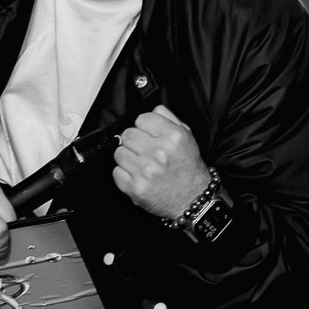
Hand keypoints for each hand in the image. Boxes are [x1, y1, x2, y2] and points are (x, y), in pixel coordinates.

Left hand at [110, 104, 209, 220]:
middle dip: (134, 140)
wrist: (192, 199)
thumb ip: (170, 119)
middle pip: (127, 134)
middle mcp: (159, 153)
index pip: (142, 118)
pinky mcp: (136, 188)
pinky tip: (137, 174)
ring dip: (127, 156)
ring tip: (140, 162)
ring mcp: (145, 171)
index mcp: (173, 137)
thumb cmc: (189, 169)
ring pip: (119, 152)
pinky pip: (116, 172)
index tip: (148, 133)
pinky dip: (124, 173)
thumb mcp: (188, 138)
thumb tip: (153, 109)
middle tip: (143, 149)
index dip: (144, 125)